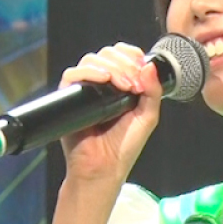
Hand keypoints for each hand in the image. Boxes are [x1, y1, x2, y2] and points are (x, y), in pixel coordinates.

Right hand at [57, 42, 161, 185]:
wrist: (103, 169)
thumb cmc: (123, 147)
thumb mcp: (147, 117)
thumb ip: (153, 92)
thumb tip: (150, 65)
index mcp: (119, 86)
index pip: (122, 56)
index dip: (131, 55)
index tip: (142, 65)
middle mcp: (101, 85)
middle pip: (107, 54)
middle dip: (125, 62)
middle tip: (135, 82)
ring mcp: (85, 90)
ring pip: (92, 60)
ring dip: (112, 67)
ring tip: (125, 85)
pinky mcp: (69, 97)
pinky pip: (73, 74)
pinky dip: (90, 72)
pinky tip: (105, 80)